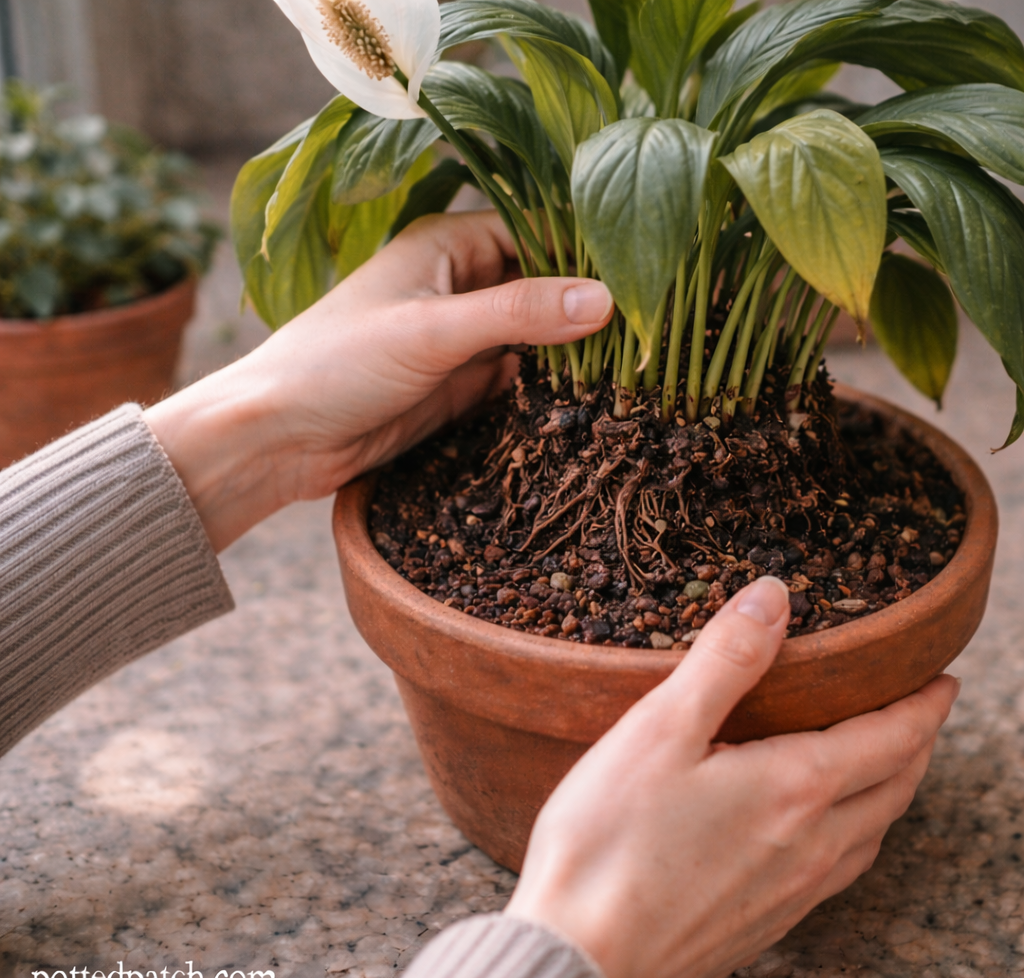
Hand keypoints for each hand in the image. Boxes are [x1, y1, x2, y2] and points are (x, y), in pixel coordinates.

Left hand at [144, 212, 612, 550]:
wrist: (279, 439)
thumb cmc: (337, 362)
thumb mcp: (432, 331)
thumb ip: (517, 313)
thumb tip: (606, 299)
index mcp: (448, 246)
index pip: (537, 232)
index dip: (589, 251)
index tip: (646, 274)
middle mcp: (460, 287)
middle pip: (543, 288)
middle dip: (588, 308)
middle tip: (652, 330)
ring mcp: (462, 341)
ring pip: (536, 340)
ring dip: (573, 355)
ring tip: (637, 370)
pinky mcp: (459, 389)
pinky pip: (519, 383)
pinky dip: (548, 392)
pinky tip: (589, 405)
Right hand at [505, 576, 957, 977]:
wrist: (582, 959)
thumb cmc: (610, 841)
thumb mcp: (660, 729)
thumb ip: (724, 660)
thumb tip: (775, 597)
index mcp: (796, 789)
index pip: (892, 738)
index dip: (925, 705)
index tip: (943, 681)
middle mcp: (811, 846)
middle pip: (895, 788)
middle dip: (918, 745)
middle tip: (922, 713)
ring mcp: (792, 894)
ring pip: (872, 834)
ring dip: (893, 792)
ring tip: (884, 766)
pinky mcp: (763, 925)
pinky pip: (839, 873)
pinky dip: (856, 836)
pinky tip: (823, 837)